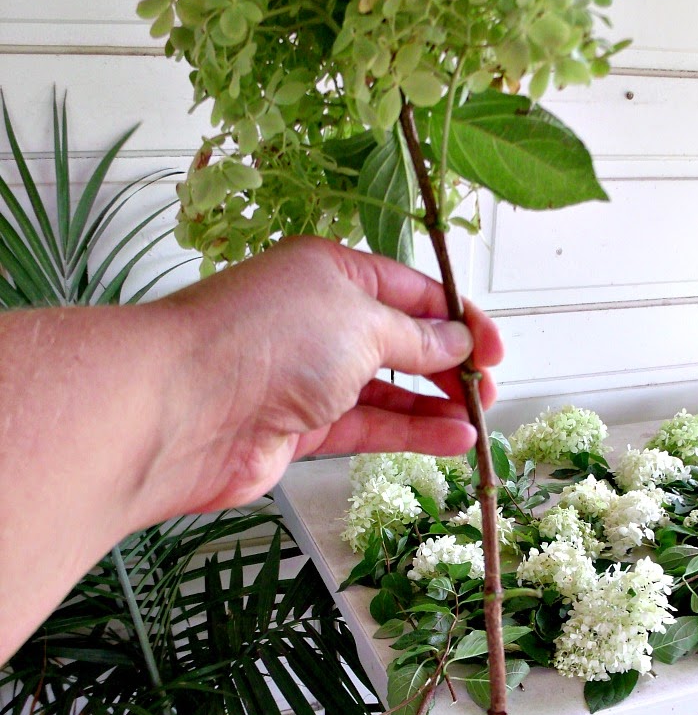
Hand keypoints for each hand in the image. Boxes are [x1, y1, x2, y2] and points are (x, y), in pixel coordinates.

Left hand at [155, 236, 503, 512]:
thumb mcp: (362, 322)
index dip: (457, 317)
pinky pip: (368, 426)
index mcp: (329, 273)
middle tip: (489, 389)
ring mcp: (307, 377)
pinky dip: (410, 433)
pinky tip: (451, 441)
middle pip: (400, 340)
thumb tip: (458, 342)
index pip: (408, 290)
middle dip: (450, 363)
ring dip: (435, 404)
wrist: (185, 409)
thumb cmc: (270, 341)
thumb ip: (417, 337)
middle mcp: (318, 320)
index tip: (495, 349)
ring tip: (479, 420)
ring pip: (387, 389)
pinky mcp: (300, 427)